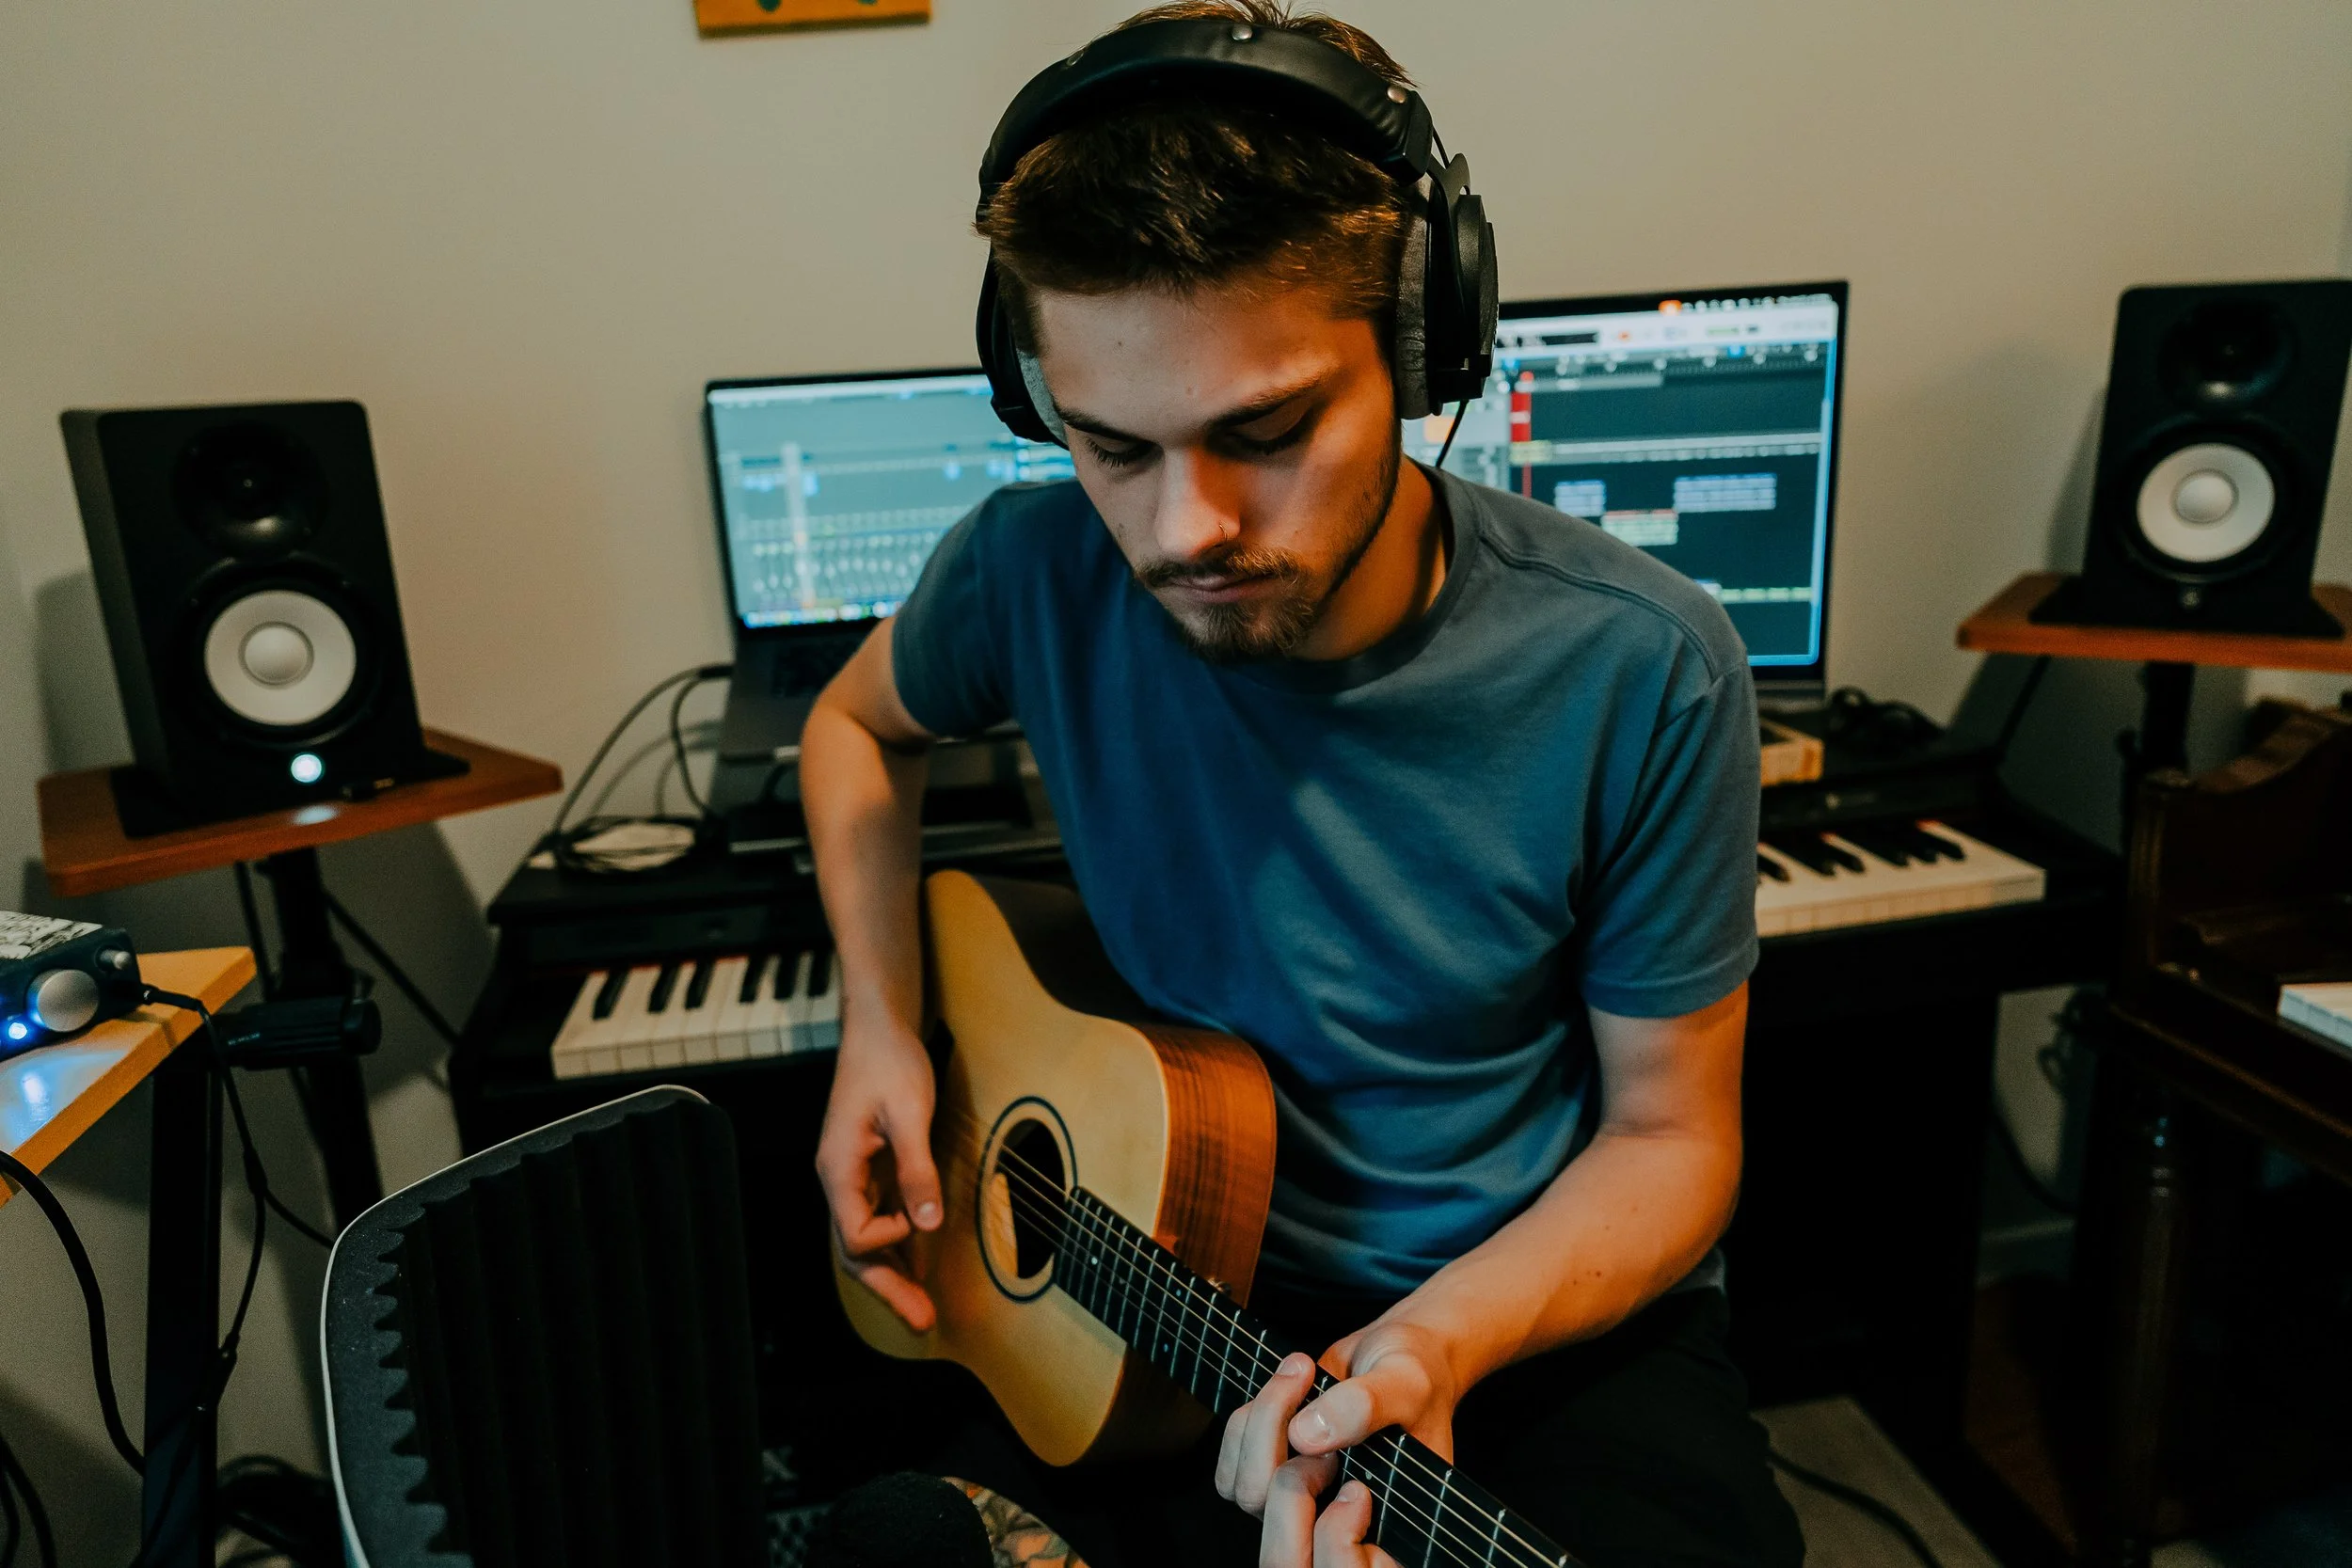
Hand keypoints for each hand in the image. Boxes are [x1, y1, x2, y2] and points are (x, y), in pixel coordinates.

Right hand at [813, 1017, 942, 1330]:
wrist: (879, 1026)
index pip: (854, 1232)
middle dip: (888, 1289)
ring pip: (865, 1241)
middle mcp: (838, 1179)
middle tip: (922, 1324)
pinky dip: (897, 1246)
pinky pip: (877, 1220)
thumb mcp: (910, 1114)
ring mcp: (852, 1177)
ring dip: (893, 1274)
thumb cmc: (890, 1062)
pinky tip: (918, 1264)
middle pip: (854, 1251)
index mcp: (839, 1168)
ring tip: (922, 1310)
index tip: (920, 1220)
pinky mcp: (869, 1170)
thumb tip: (927, 1224)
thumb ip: (916, 1169)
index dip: (889, 1239)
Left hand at [1214, 1322, 1461, 1567]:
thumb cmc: (1415, 1377)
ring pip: (1246, 1491)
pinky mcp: (1271, 1475)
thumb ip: (1364, 1407)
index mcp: (1380, 1517)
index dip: (1323, 1518)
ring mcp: (1302, 1500)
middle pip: (1275, 1516)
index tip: (1342, 1457)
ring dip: (1260, 1419)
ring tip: (1300, 1370)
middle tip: (1309, 1380)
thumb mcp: (1405, 1385)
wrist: (1400, 1356)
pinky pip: (1230, 1468)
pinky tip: (1285, 1385)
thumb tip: (1303, 1435)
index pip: (1339, 1558)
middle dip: (1273, 1434)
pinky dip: (1246, 1420)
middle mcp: (1336, 1519)